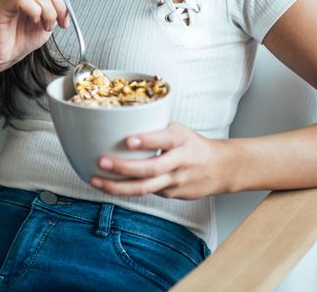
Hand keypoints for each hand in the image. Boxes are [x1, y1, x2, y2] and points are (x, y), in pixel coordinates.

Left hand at [89, 123, 231, 200]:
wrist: (221, 168)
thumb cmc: (192, 144)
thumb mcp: (178, 129)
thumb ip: (154, 129)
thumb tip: (118, 122)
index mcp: (181, 139)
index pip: (165, 139)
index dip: (147, 140)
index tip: (128, 140)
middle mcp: (180, 161)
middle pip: (152, 168)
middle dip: (123, 167)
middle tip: (101, 161)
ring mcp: (176, 181)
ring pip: (145, 187)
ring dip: (117, 186)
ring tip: (95, 180)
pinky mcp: (171, 194)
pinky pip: (146, 192)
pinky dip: (125, 189)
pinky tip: (107, 185)